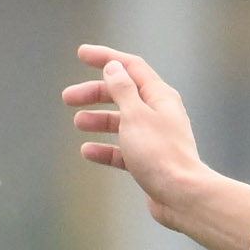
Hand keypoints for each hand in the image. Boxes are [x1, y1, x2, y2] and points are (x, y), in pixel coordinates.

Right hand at [63, 45, 249, 249]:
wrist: (182, 196)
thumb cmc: (159, 153)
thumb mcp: (135, 115)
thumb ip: (122, 90)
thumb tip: (114, 67)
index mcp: (160, 96)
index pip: (131, 67)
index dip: (106, 58)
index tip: (81, 54)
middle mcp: (160, 114)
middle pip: (123, 94)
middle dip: (95, 93)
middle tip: (68, 97)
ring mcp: (155, 138)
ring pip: (122, 122)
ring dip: (99, 119)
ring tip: (78, 123)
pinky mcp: (150, 161)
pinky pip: (123, 149)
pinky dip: (105, 148)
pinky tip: (87, 151)